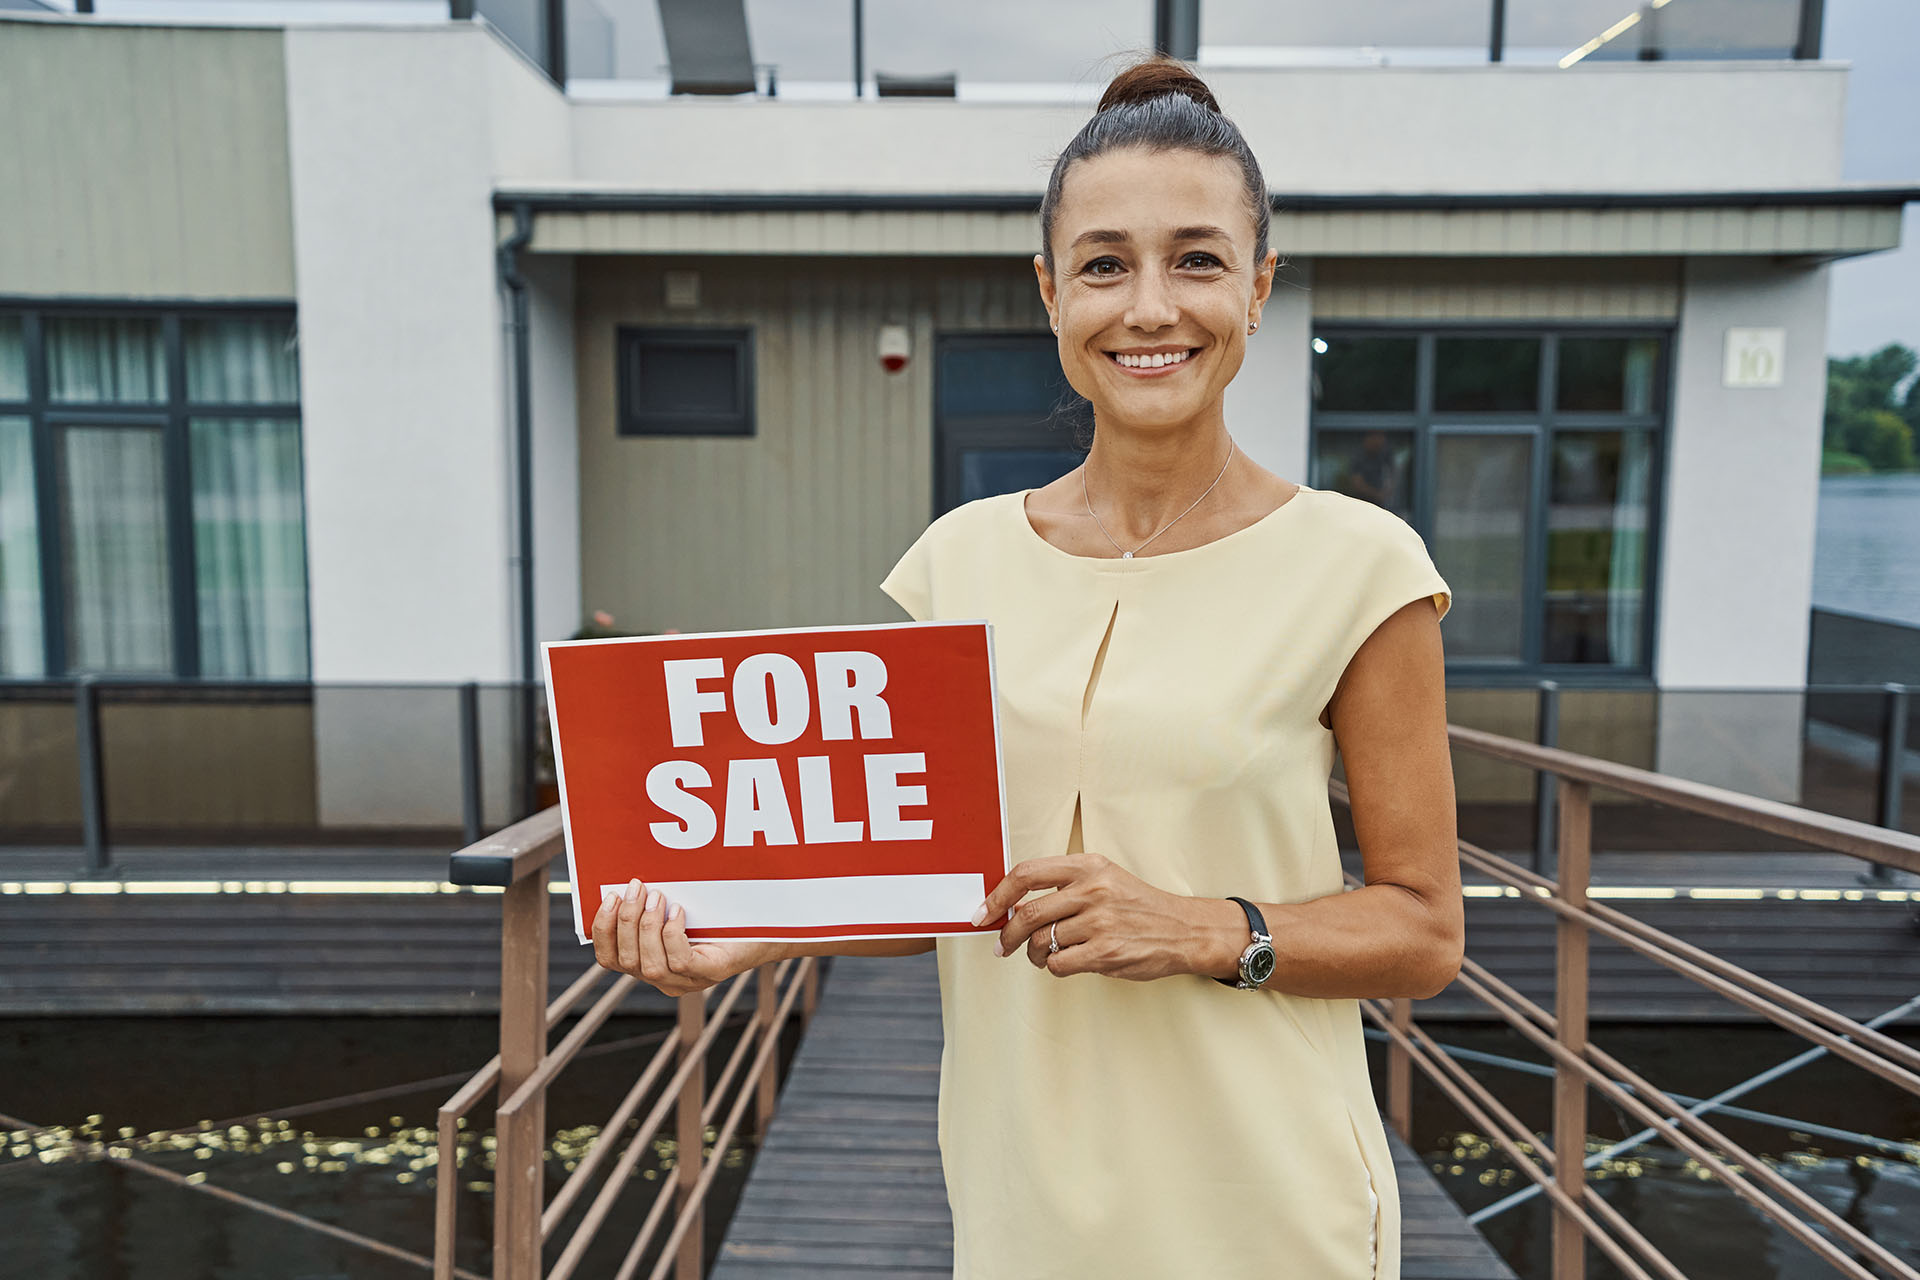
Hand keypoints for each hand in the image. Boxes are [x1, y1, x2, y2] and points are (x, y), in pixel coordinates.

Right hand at [592, 878, 777, 996]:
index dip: (602, 930)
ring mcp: (688, 981)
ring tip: (658, 895)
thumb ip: (650, 902)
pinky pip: (680, 962)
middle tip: (636, 886)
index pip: (609, 958)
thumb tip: (623, 881)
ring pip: (650, 965)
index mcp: (649, 962)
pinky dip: (673, 935)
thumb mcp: (677, 905)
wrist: (767, 921)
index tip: (609, 896)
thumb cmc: (718, 912)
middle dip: (625, 921)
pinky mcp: (711, 973)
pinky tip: (679, 912)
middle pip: (626, 960)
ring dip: (647, 926)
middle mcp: (665, 979)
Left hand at [977, 854, 1237, 981]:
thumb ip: (1064, 887)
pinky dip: (1055, 967)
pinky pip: (1059, 963)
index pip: (1026, 874)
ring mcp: (1100, 921)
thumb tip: (1013, 907)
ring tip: (1043, 956)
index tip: (983, 912)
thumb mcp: (1104, 879)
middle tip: (1002, 946)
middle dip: (1008, 934)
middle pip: (1028, 913)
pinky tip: (1068, 962)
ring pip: (1041, 942)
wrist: (1184, 930)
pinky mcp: (1106, 951)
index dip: (997, 895)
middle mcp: (1092, 889)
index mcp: (1088, 865)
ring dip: (1034, 955)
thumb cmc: (1138, 906)